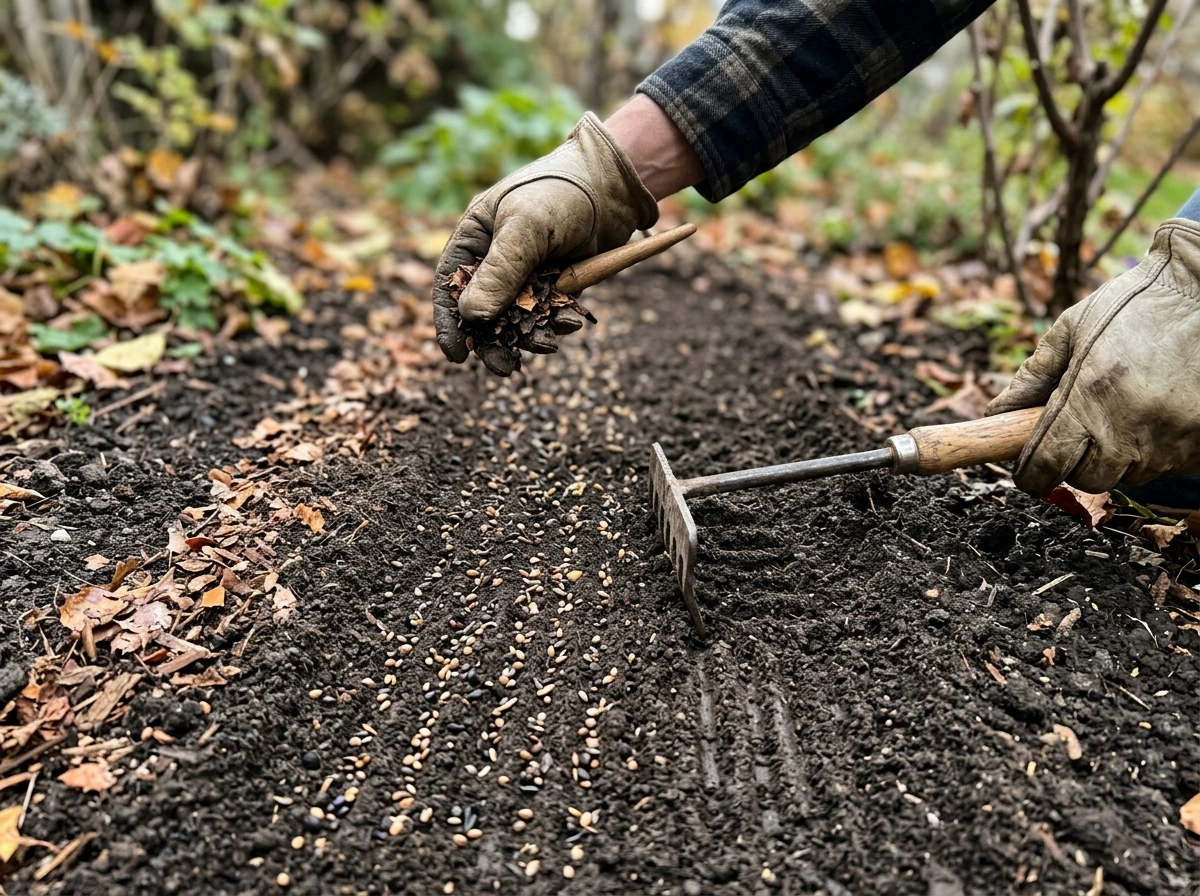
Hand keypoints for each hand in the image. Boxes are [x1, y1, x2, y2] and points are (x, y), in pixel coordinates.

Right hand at [432, 112, 659, 367]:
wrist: (614, 184)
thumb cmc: (560, 192)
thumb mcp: (526, 228)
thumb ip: (500, 272)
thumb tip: (471, 317)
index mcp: (475, 238)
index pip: (450, 285)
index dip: (449, 322)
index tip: (457, 354)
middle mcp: (496, 258)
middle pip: (484, 311)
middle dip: (494, 341)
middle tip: (504, 367)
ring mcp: (527, 273)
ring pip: (518, 318)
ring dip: (530, 336)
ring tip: (548, 345)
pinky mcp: (557, 283)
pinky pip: (550, 313)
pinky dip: (558, 321)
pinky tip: (572, 322)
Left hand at [987, 219, 1199, 495]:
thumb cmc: (1134, 303)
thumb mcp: (1071, 328)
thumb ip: (1032, 376)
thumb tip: (996, 414)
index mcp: (1089, 395)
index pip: (1047, 465)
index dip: (1031, 474)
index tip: (1028, 470)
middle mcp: (1132, 424)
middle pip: (1088, 478)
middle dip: (1075, 462)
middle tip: (1079, 430)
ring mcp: (1173, 436)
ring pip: (1130, 474)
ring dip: (1118, 454)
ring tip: (1123, 410)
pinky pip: (1169, 463)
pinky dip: (1156, 447)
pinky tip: (1156, 411)